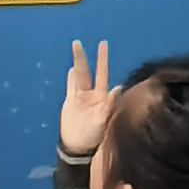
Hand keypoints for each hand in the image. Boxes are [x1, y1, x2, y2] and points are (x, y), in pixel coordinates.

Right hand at [60, 40, 116, 156]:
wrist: (77, 147)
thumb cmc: (94, 136)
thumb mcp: (104, 120)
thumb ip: (109, 104)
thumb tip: (118, 88)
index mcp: (102, 98)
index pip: (103, 74)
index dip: (103, 61)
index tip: (105, 46)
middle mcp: (93, 94)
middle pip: (93, 71)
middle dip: (96, 57)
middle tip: (102, 42)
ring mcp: (81, 97)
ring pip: (80, 75)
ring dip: (79, 61)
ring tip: (77, 46)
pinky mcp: (70, 101)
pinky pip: (71, 86)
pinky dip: (71, 77)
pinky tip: (72, 68)